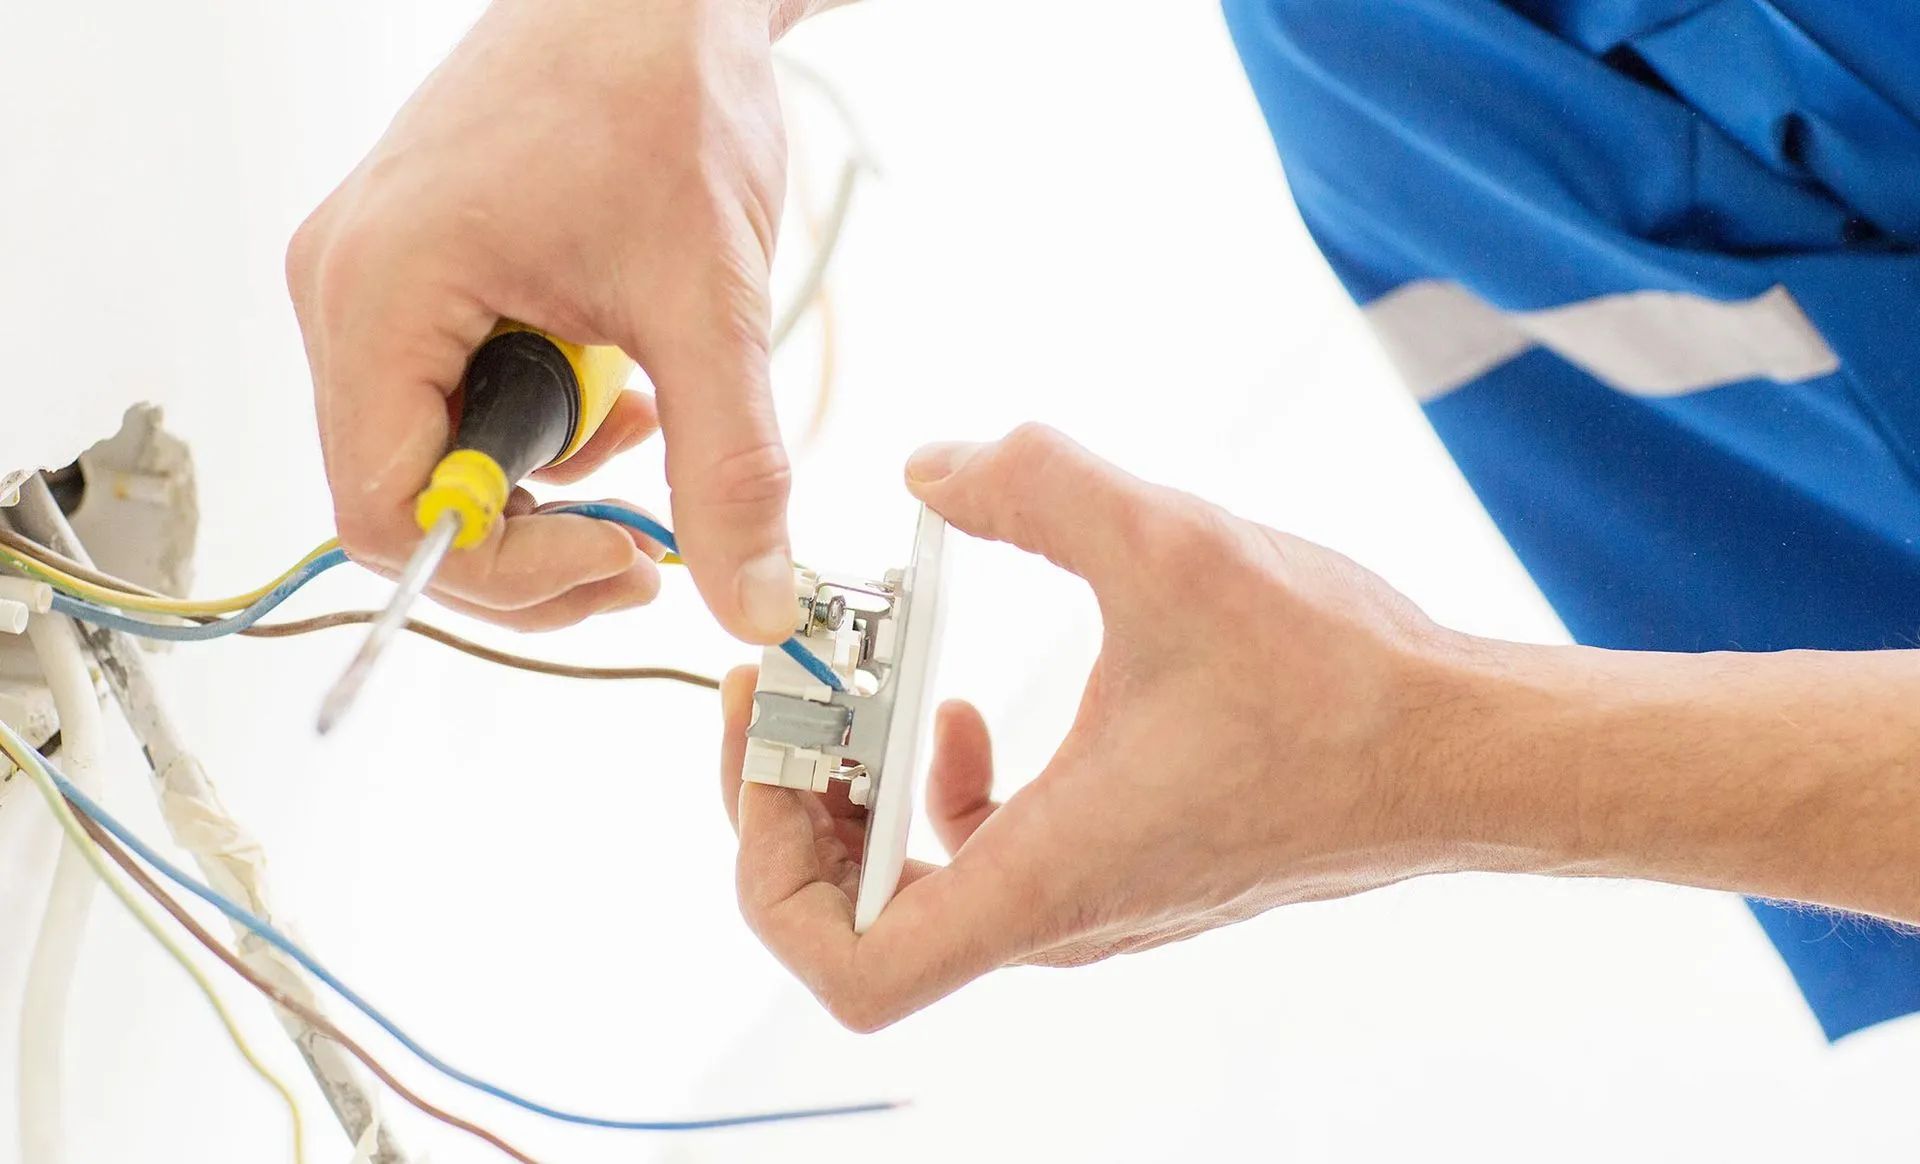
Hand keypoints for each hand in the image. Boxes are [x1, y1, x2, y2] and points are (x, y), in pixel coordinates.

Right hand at [287, 0, 799, 637]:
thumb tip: (749, 599)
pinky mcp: (420, 278)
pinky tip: (623, 387)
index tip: (621, 559)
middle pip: (405, 498)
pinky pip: (458, 400)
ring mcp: (375, 283)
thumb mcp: (708, 302)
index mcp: (380, 292)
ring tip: (650, 420)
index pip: (388, 515)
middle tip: (645, 541)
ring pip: (439, 456)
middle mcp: (347, 291)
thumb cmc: (659, 93)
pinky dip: (548, 425)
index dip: (507, 569)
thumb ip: (730, 468)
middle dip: (537, 537)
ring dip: (553, 477)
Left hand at [718, 424, 1493, 1030]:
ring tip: (871, 684)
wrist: (1461, 749)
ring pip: (916, 889)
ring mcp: (1091, 903)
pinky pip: (981, 859)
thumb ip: (1036, 485)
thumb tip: (931, 467)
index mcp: (1048, 876)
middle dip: (798, 796)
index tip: (781, 741)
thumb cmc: (1341, 682)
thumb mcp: (1172, 546)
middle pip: (853, 920)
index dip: (769, 867)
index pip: (849, 966)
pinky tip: (963, 708)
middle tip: (802, 685)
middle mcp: (1059, 915)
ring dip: (864, 787)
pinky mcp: (1121, 869)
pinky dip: (936, 790)